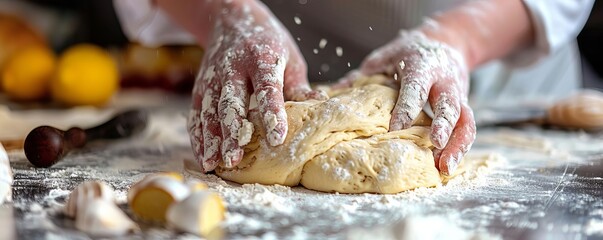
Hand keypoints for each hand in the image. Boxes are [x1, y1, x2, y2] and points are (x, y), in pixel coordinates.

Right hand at [187, 1, 325, 171]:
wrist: (231, 20)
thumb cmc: (268, 44)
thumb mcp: (290, 58)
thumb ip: (298, 87)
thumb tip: (319, 106)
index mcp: (261, 58)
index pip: (266, 88)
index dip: (272, 113)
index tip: (278, 138)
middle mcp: (232, 67)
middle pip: (231, 102)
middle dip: (232, 131)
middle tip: (235, 158)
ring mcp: (212, 77)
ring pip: (209, 111)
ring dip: (211, 139)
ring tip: (216, 164)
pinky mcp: (200, 87)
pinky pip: (196, 114)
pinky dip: (198, 137)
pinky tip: (205, 157)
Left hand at [340, 30, 475, 175]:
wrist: (447, 42)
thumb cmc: (408, 54)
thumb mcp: (384, 57)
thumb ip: (363, 75)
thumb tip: (332, 94)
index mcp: (421, 67)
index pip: (414, 88)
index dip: (406, 108)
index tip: (395, 128)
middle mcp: (444, 81)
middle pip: (448, 103)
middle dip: (443, 123)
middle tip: (435, 143)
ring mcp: (457, 95)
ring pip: (464, 120)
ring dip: (457, 145)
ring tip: (445, 167)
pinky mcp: (463, 108)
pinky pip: (467, 129)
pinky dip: (460, 148)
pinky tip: (447, 166)